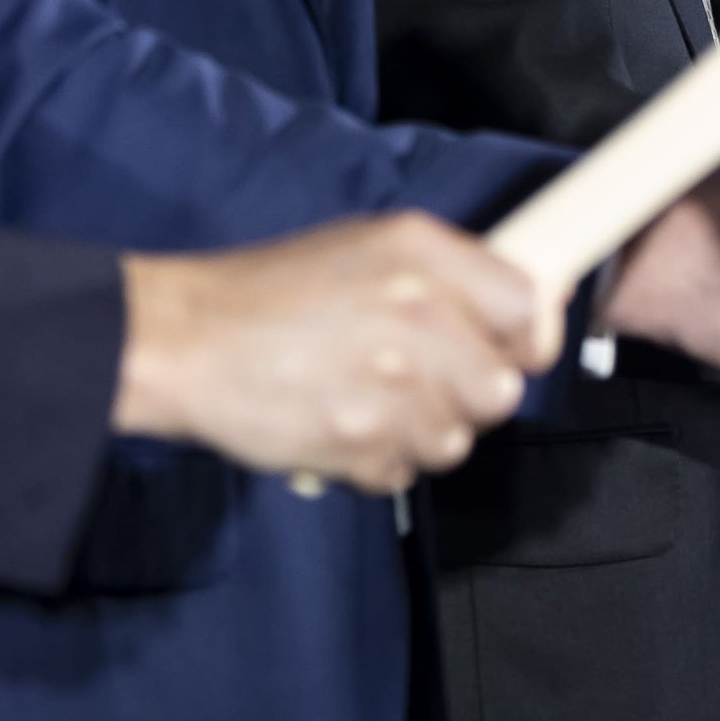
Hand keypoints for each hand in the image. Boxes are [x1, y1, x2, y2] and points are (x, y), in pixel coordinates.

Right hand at [110, 212, 555, 493]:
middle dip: (467, 395)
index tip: (507, 348)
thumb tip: (535, 302)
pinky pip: (403, 473)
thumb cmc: (269, 293)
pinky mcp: (359, 441)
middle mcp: (415, 312)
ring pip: (454, 440)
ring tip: (367, 401)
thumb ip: (450, 274)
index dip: (524, 338)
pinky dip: (376, 461)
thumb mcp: (367, 247)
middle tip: (422, 382)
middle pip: (501, 390)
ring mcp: (389, 382)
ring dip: (418, 432)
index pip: (530, 309)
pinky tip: (340, 423)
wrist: (184, 339)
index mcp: (421, 253)